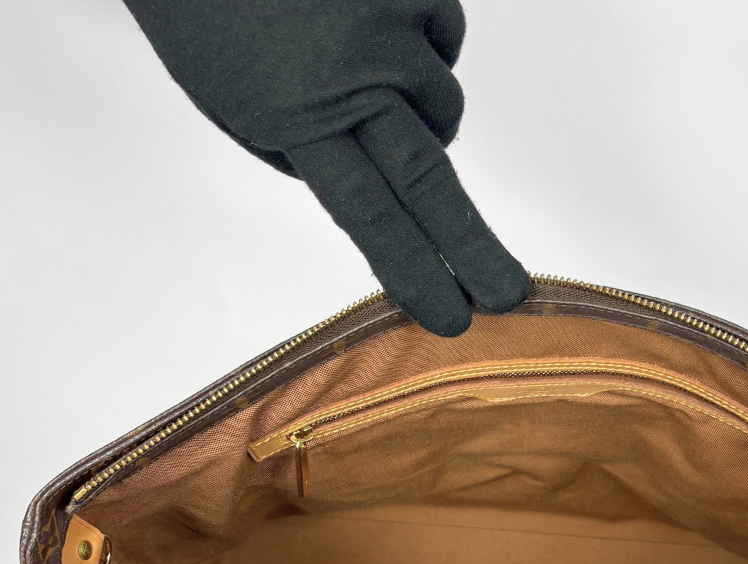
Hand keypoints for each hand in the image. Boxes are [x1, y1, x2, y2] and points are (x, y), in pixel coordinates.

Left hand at [122, 0, 529, 336]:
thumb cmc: (206, 11)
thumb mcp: (236, 104)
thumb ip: (308, 153)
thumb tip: (378, 180)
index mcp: (297, 120)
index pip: (373, 217)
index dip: (417, 272)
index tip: (451, 318)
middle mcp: (355, 78)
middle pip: (431, 180)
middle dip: (474, 247)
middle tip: (510, 294)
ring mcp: (392, 25)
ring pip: (443, 105)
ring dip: (421, 114)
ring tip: (365, 75)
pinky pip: (443, 39)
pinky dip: (420, 47)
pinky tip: (373, 26)